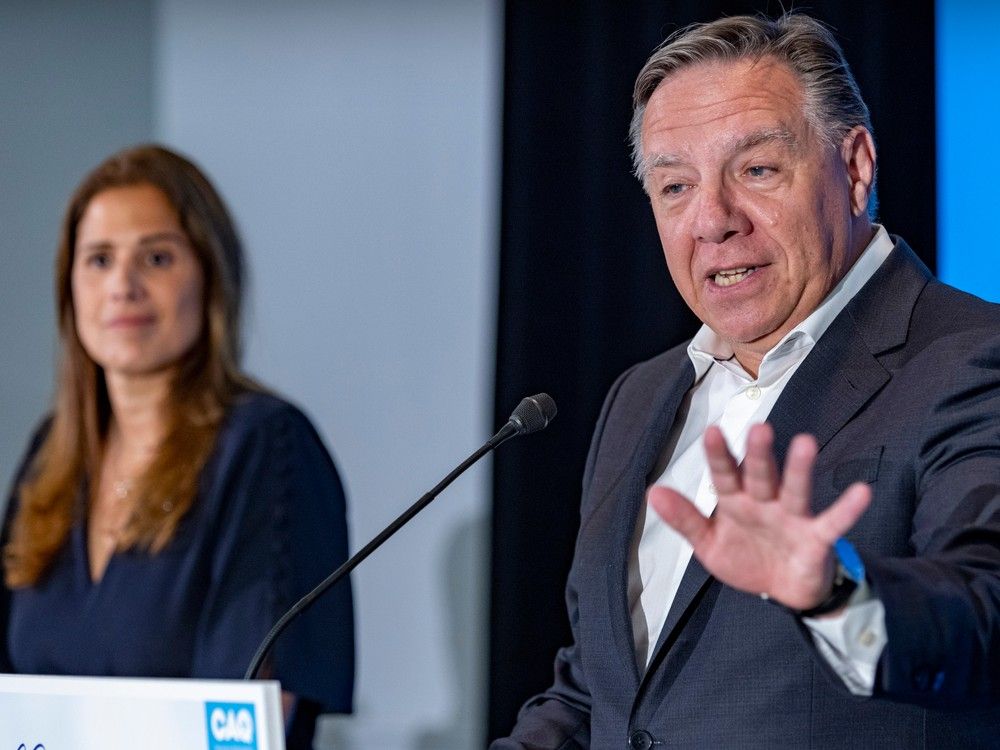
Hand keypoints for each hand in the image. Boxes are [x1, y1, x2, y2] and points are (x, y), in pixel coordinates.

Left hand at [648, 423, 870, 610]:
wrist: (781, 591)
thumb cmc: (746, 557)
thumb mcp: (708, 543)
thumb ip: (684, 519)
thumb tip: (652, 492)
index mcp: (735, 502)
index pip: (725, 475)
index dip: (718, 456)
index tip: (711, 431)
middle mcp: (764, 502)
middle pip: (761, 475)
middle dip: (760, 454)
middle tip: (759, 427)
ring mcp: (792, 518)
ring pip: (795, 490)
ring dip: (800, 469)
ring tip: (805, 443)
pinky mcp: (816, 539)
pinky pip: (832, 523)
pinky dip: (846, 510)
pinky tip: (860, 492)